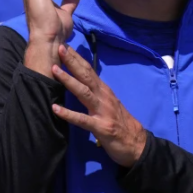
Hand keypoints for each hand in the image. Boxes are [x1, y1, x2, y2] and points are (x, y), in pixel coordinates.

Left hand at [51, 44, 148, 166]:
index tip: (66, 47)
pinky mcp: (101, 127)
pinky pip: (82, 120)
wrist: (137, 145)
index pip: (89, 71)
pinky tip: (55, 109)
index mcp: (104, 92)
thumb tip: (82, 84)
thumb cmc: (120, 124)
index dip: (78, 59)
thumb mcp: (109, 105)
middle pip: (86, 76)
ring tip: (55, 70)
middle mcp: (104, 98)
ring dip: (69, 81)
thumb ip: (96, 94)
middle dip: (73, 62)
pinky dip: (68, 114)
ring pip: (84, 93)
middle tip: (60, 48)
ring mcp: (102, 112)